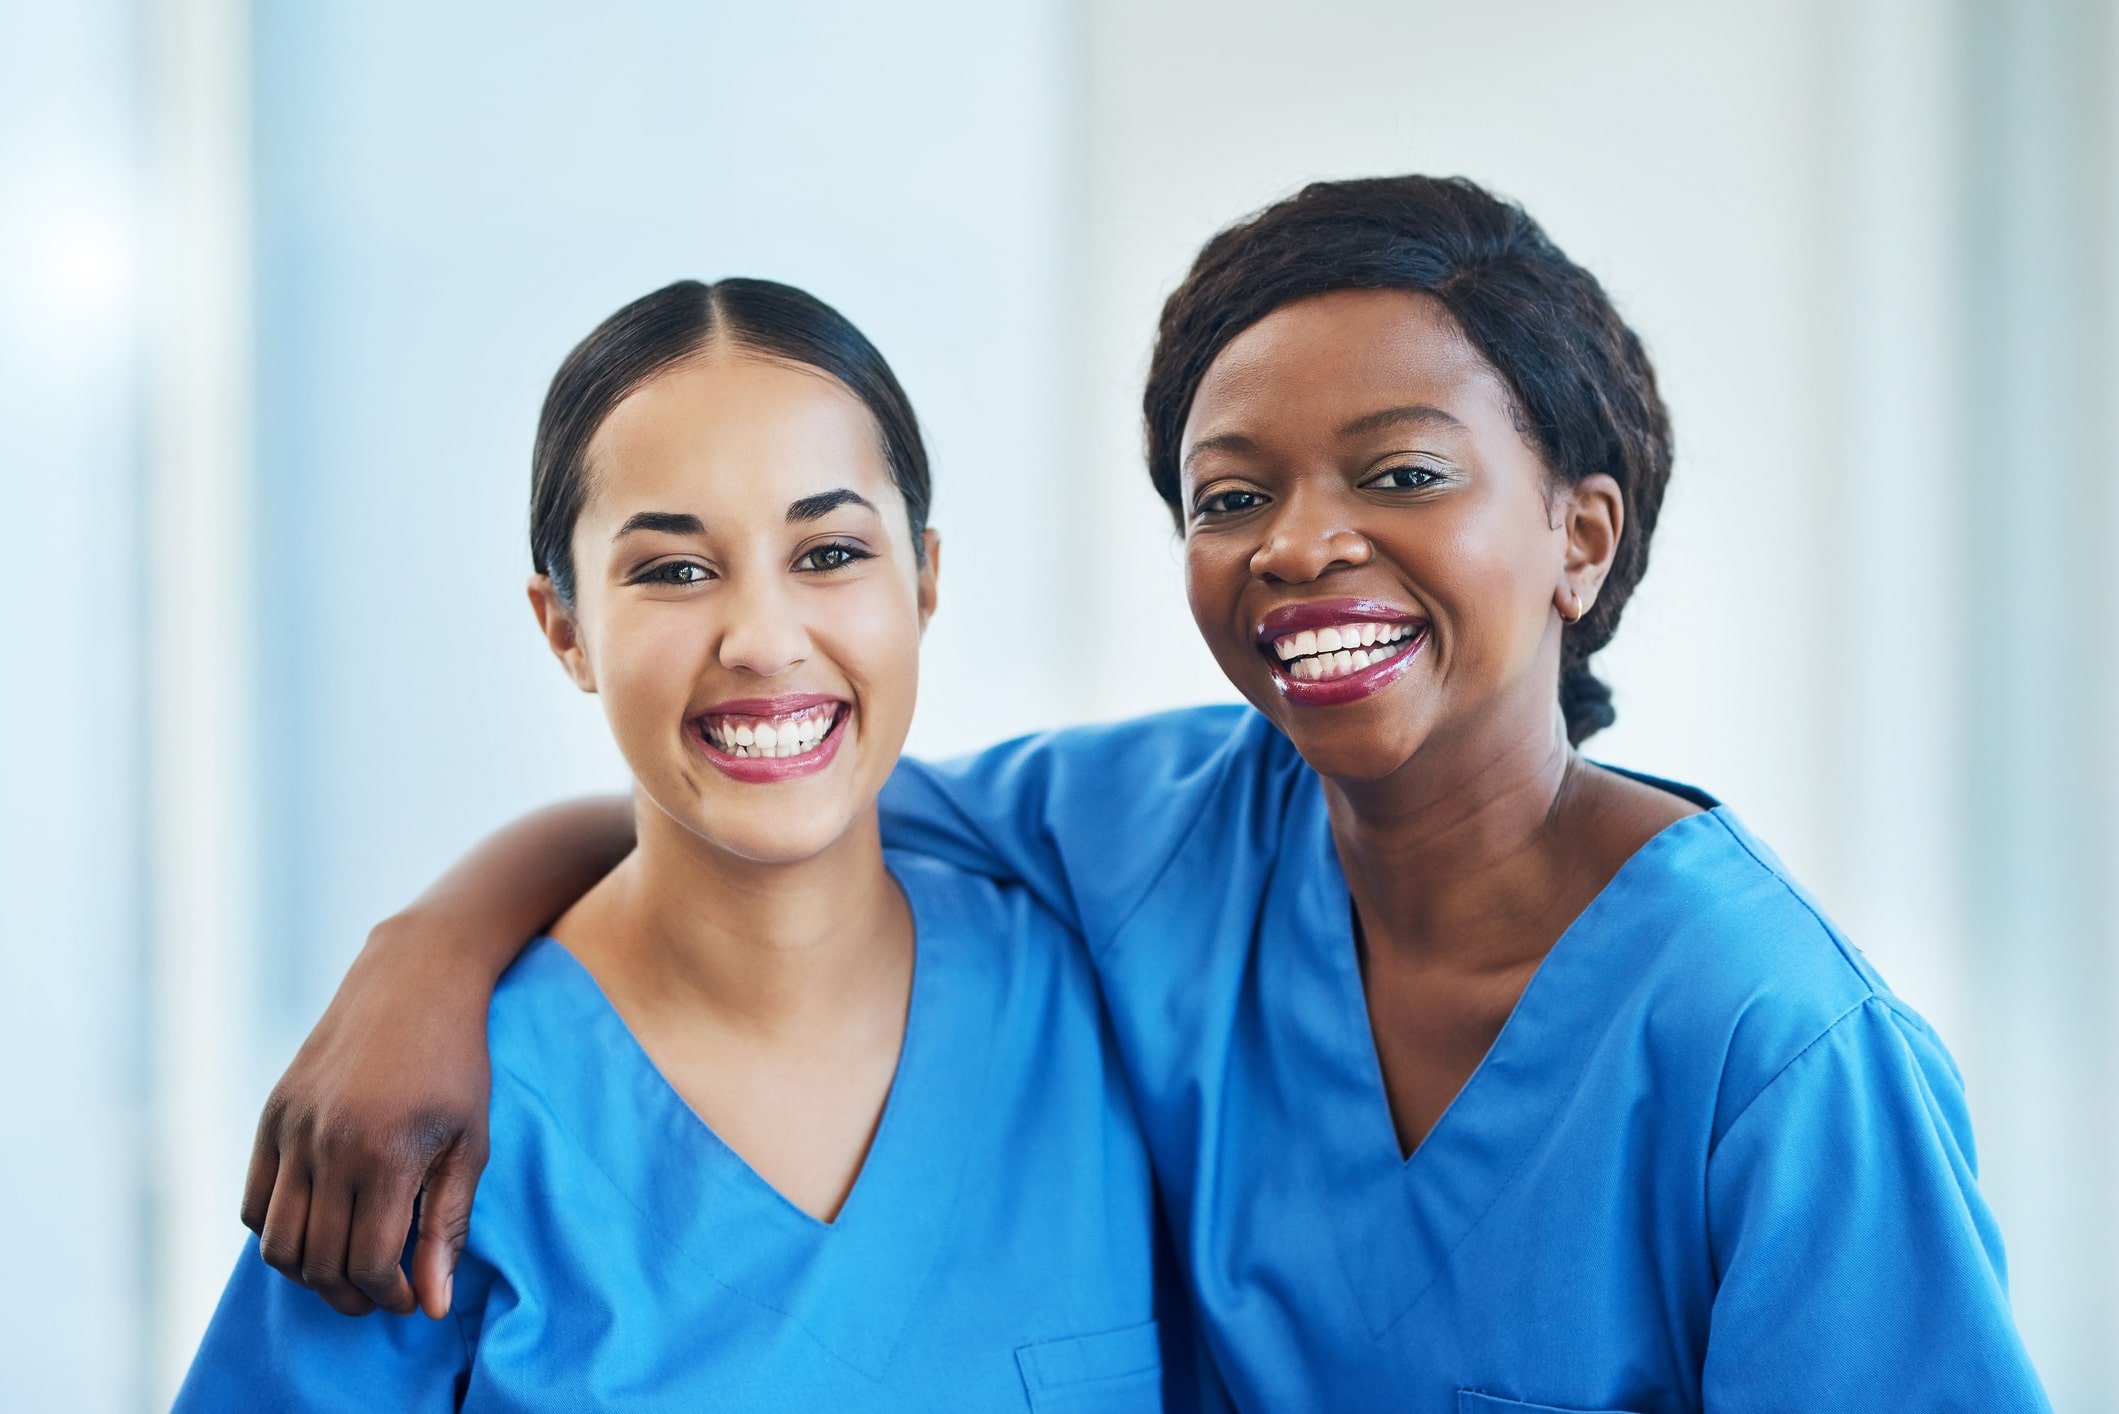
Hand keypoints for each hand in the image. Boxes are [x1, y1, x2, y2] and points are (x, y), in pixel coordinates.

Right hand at [240, 916, 493, 1318]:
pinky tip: (321, 1226)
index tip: (412, 1298)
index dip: (391, 1295)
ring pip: (276, 1243)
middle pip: (318, 1262)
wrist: (414, 981)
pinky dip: (278, 1231)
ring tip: (349, 1268)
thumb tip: (431, 1304)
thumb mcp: (470, 1143)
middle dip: (351, 1295)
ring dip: (310, 1272)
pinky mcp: (271, 1115)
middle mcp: (327, 1145)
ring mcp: (291, 1129)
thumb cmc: (456, 1064)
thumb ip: (448, 1226)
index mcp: (384, 1154)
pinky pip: (254, 1203)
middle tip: (382, 1293)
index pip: (368, 1263)